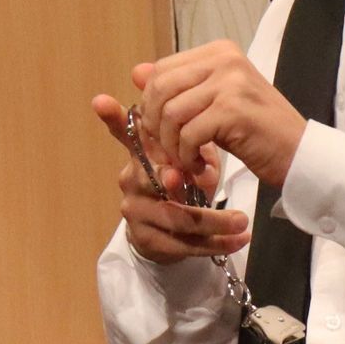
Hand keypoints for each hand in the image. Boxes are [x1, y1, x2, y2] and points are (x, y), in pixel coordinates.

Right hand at [90, 89, 249, 264]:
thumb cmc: (182, 184)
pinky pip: (183, 243)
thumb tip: (203, 136)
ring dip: (214, 221)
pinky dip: (216, 243)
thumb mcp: (190, 159)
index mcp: (141, 155)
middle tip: (203, 177)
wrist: (168, 233)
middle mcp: (131, 180)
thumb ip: (195, 143)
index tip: (102, 100)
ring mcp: (135, 211)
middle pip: (151, 178)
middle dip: (175, 179)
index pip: (125, 134)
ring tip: (242, 222)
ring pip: (174, 216)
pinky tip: (239, 240)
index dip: (113, 118)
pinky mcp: (147, 239)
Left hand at [135, 42, 306, 188]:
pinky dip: (187, 156)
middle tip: (169, 149)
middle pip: (160, 89)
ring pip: (171, 113)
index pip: (161, 70)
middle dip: (156, 126)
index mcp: (219, 51)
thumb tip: (136, 72)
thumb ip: (178, 86)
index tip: (162, 131)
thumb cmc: (257, 131)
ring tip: (187, 160)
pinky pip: (188, 134)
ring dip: (172, 146)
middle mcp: (225, 59)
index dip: (151, 104)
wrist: (300, 154)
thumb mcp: (214, 102)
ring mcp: (230, 82)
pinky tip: (200, 165)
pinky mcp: (233, 110)